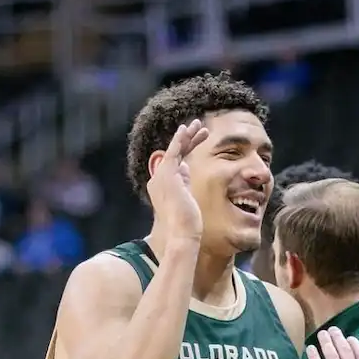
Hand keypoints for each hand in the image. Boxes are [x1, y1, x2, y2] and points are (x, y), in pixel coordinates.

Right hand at [147, 119, 208, 241]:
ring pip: (176, 150)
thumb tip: (185, 167)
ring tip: (199, 125)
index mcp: (162, 186)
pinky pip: (174, 151)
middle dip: (187, 140)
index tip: (198, 141)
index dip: (186, 150)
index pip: (175, 163)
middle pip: (174, 154)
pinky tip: (187, 129)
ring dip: (187, 136)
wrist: (182, 233)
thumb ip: (184, 181)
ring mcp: (162, 176)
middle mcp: (158, 179)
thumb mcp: (186, 197)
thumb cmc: (186, 222)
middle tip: (200, 128)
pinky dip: (180, 139)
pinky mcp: (168, 174)